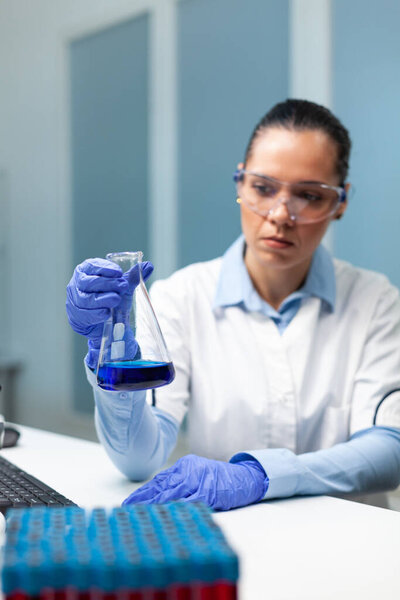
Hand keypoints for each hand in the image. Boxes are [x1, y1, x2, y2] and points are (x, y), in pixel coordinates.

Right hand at [66, 258, 153, 368]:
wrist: (103, 323)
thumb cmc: (110, 299)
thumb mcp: (121, 287)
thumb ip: (132, 277)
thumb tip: (148, 265)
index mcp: (85, 272)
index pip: (91, 266)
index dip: (104, 268)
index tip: (119, 272)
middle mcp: (77, 285)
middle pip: (88, 282)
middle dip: (107, 284)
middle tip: (123, 286)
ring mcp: (75, 302)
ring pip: (86, 299)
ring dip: (102, 299)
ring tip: (116, 299)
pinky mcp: (76, 317)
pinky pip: (85, 315)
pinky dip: (96, 314)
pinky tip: (106, 313)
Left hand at [122, 454, 267, 510]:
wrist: (242, 477)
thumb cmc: (217, 479)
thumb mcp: (196, 474)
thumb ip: (178, 482)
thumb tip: (156, 496)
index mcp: (184, 466)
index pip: (159, 480)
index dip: (143, 492)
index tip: (128, 502)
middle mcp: (189, 470)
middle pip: (162, 486)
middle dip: (144, 499)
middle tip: (127, 509)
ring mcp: (199, 481)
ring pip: (172, 493)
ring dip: (155, 505)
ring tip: (140, 514)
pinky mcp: (208, 492)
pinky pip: (189, 501)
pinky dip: (176, 508)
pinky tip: (165, 515)